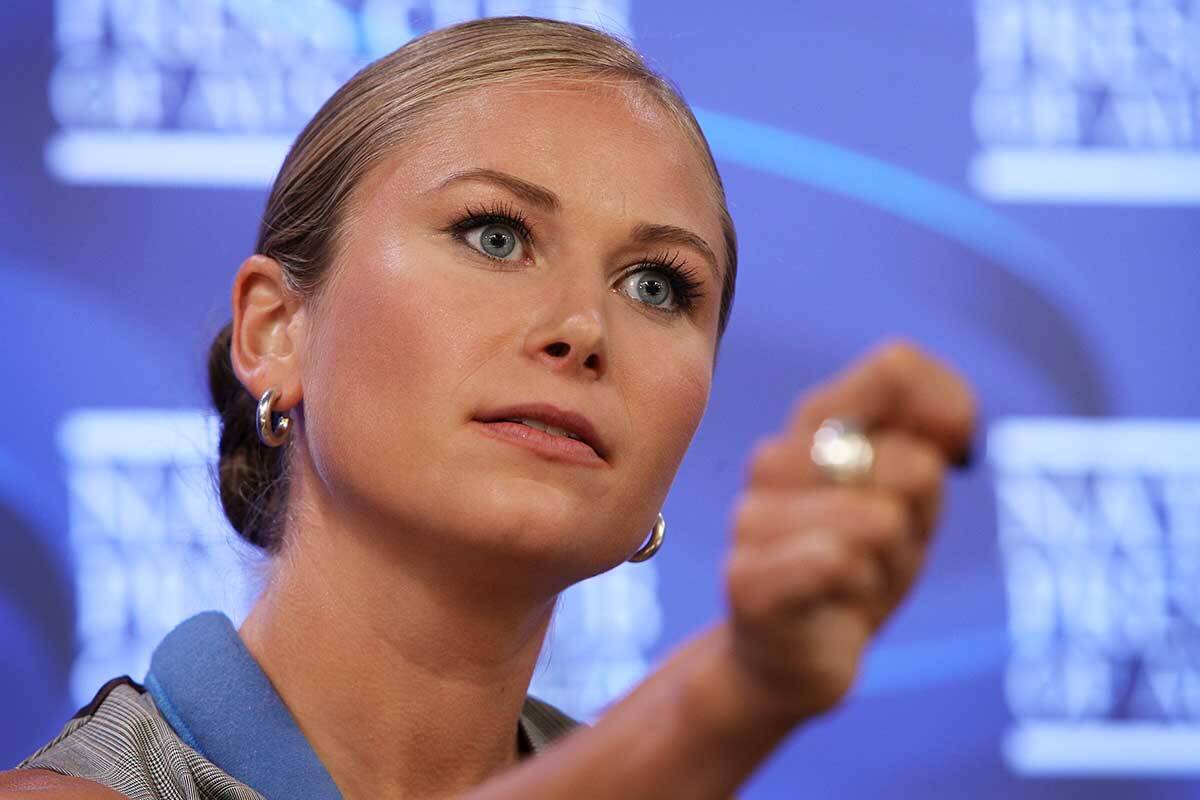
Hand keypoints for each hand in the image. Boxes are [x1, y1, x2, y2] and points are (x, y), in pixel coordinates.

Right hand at [721, 339, 976, 721]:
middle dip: (918, 519)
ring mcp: (753, 518)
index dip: (948, 412)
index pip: (896, 368)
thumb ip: (929, 439)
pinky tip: (833, 604)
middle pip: (910, 464)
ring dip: (889, 565)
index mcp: (815, 422)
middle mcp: (774, 458)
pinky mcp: (747, 579)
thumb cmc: (855, 567)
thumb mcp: (910, 496)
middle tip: (881, 550)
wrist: (792, 658)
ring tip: (855, 581)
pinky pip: (838, 561)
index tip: (951, 458)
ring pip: (880, 521)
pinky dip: (858, 590)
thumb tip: (941, 442)